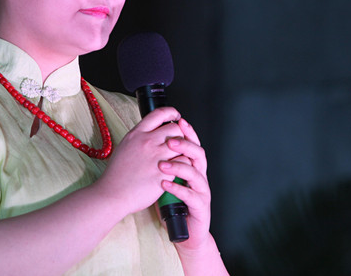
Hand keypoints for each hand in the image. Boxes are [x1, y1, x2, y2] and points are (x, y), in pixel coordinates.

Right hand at [93, 107, 185, 215]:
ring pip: (182, 145)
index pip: (159, 114)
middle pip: (175, 128)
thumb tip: (152, 132)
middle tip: (178, 143)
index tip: (176, 116)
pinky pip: (183, 163)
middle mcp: (147, 142)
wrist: (113, 194)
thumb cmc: (117, 174)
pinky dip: (184, 165)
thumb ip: (139, 138)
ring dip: (184, 150)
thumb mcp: (124, 146)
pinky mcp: (164, 173)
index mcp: (136, 134)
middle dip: (179, 134)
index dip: (171, 112)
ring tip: (179, 157)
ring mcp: (156, 157)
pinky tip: (178, 169)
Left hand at [157, 118, 215, 253]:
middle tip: (169, 142)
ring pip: (196, 173)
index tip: (178, 119)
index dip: (188, 131)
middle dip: (185, 145)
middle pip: (198, 154)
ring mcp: (202, 191)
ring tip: (161, 165)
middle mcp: (200, 176)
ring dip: (178, 167)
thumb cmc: (173, 202)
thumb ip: (163, 160)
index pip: (193, 143)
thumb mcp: (166, 177)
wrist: (185, 231)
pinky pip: (190, 195)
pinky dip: (177, 189)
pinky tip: (164, 184)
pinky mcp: (200, 206)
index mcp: (192, 166)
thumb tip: (148, 139)